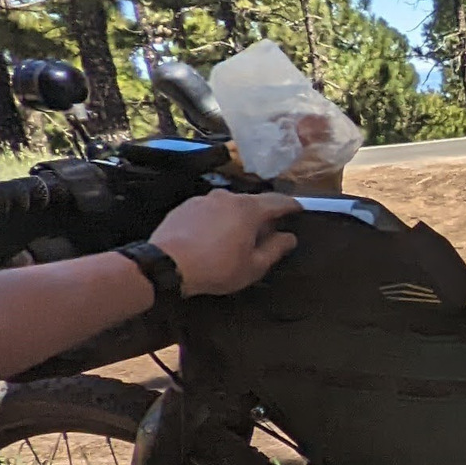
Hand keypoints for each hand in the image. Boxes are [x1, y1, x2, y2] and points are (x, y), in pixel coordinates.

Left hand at [150, 189, 297, 295]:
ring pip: (229, 206)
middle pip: (253, 202)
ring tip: (236, 240)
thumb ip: (276, 249)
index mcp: (249, 209)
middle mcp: (227, 197)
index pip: (279, 201)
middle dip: (262, 216)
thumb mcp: (253, 266)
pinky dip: (217, 220)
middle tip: (266, 235)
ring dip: (237, 219)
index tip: (299, 209)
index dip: (292, 206)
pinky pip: (210, 210)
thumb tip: (289, 238)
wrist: (166, 264)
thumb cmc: (214, 268)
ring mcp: (204, 199)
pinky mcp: (186, 206)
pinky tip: (213, 239)